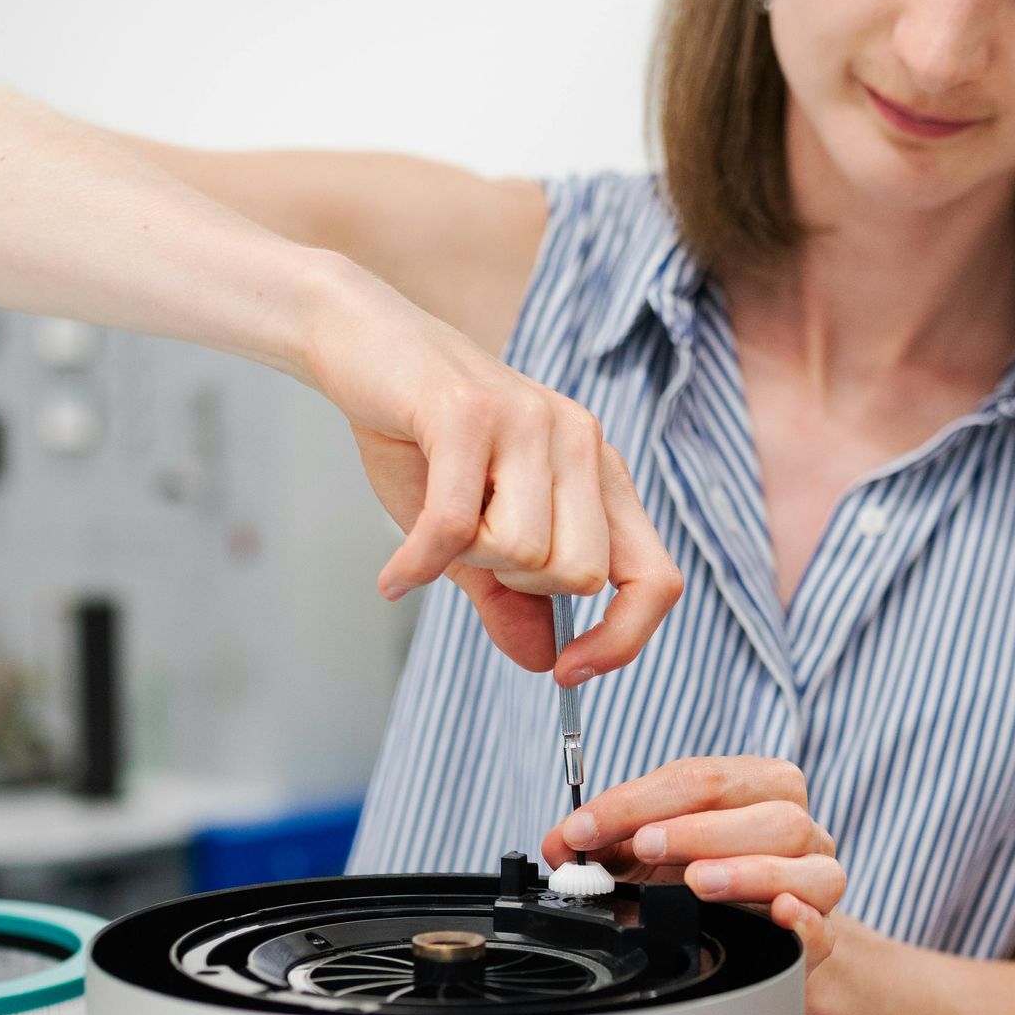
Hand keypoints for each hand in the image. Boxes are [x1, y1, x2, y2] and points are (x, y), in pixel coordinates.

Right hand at [310, 271, 680, 675]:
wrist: (359, 343)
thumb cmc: (420, 441)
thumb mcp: (472, 533)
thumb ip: (510, 598)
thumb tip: (541, 662)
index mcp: (599, 471)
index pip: (656, 576)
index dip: (623, 638)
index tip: (568, 671)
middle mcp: (581, 440)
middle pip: (580, 576)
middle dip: (517, 586)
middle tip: (471, 553)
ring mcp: (530, 420)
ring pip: (525, 553)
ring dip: (465, 560)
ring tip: (434, 527)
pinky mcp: (469, 412)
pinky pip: (456, 528)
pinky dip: (419, 565)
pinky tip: (396, 576)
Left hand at [541, 756, 845, 966]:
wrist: (756, 933)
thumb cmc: (704, 877)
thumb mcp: (650, 853)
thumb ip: (608, 841)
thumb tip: (561, 844)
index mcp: (758, 787)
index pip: (704, 778)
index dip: (638, 801)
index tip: (586, 827)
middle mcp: (798, 826)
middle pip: (770, 812)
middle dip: (699, 829)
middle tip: (645, 847)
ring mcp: (817, 878)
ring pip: (806, 864)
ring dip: (749, 870)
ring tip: (698, 882)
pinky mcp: (823, 934)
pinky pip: (826, 926)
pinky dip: (803, 919)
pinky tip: (780, 915)